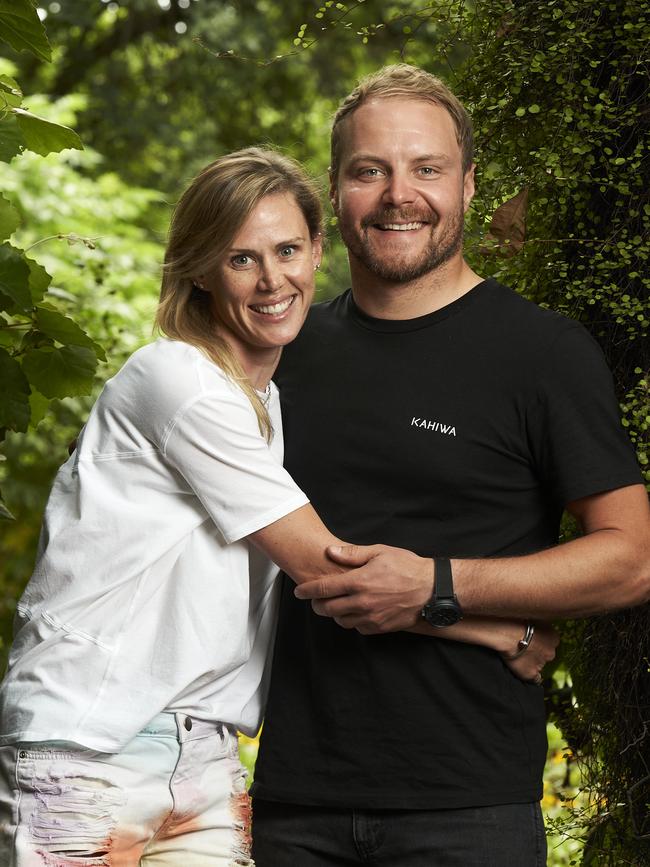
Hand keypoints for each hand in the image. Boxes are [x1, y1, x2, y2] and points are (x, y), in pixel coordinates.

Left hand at [294, 544, 432, 633]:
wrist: (431, 589)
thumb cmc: (406, 567)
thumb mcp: (379, 552)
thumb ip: (352, 554)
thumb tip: (330, 552)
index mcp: (359, 581)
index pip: (323, 588)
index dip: (307, 590)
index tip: (299, 591)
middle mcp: (362, 602)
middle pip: (327, 609)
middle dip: (317, 604)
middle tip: (316, 599)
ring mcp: (370, 617)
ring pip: (340, 621)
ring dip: (334, 614)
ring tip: (336, 604)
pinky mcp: (379, 627)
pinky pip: (357, 628)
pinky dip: (351, 621)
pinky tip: (355, 611)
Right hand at [501, 621, 558, 683]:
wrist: (506, 632)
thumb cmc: (516, 620)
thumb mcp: (534, 616)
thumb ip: (540, 623)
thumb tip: (538, 623)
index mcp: (553, 637)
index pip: (551, 643)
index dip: (540, 641)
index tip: (532, 639)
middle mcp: (551, 652)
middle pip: (547, 654)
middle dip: (538, 652)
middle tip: (524, 646)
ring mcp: (542, 663)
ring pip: (539, 665)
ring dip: (532, 662)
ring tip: (518, 655)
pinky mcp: (531, 674)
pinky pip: (534, 679)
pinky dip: (529, 676)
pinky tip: (522, 670)